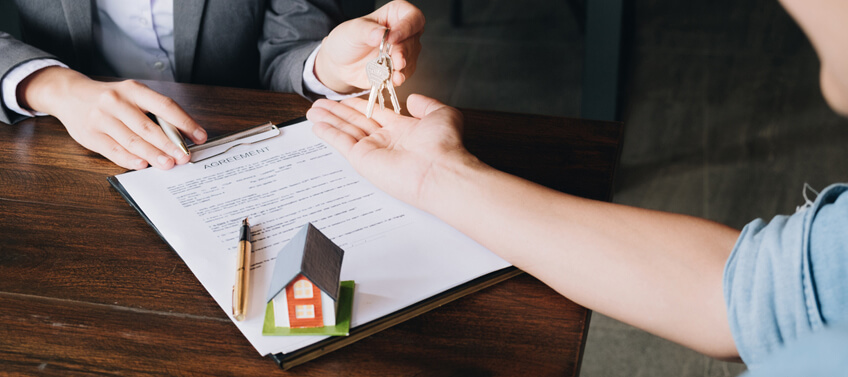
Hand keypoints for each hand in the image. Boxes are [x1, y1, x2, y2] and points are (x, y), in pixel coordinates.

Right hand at [19, 66, 206, 169]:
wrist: (70, 95)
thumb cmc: (111, 99)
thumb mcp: (132, 96)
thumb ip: (153, 113)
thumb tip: (181, 136)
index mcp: (133, 90)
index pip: (165, 106)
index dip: (184, 122)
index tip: (200, 136)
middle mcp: (117, 102)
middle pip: (148, 127)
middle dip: (169, 144)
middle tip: (185, 157)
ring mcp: (101, 119)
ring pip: (132, 141)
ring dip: (152, 155)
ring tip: (168, 164)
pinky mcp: (90, 135)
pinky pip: (113, 150)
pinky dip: (129, 160)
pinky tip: (142, 165)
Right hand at [306, 94, 477, 206]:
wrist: (440, 171)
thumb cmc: (445, 146)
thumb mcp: (442, 114)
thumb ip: (426, 104)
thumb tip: (412, 99)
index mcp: (403, 130)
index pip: (374, 113)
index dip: (357, 105)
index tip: (343, 99)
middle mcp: (386, 140)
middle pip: (355, 121)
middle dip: (337, 112)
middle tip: (320, 104)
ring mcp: (374, 151)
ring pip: (345, 131)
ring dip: (328, 120)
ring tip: (312, 111)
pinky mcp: (364, 161)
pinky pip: (342, 143)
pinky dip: (329, 134)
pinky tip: (317, 125)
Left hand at [314, 0, 423, 93]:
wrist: (340, 64)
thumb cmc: (347, 40)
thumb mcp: (353, 31)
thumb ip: (367, 31)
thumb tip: (382, 34)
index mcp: (395, 15)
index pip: (413, 17)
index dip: (406, 27)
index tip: (392, 38)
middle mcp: (403, 32)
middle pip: (413, 40)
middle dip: (403, 51)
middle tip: (395, 59)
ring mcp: (403, 52)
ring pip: (411, 58)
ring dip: (401, 66)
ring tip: (391, 71)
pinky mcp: (399, 69)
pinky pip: (405, 74)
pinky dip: (398, 77)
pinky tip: (393, 79)